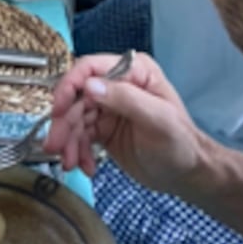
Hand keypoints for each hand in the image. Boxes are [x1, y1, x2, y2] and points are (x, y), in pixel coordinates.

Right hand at [46, 53, 206, 188]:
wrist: (186, 175)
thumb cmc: (180, 144)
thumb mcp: (157, 119)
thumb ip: (125, 99)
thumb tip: (90, 85)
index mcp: (133, 72)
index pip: (90, 68)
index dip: (70, 85)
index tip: (58, 108)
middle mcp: (116, 85)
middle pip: (76, 97)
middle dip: (64, 123)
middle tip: (56, 146)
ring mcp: (107, 107)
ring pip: (73, 119)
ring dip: (68, 141)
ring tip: (70, 163)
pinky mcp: (102, 129)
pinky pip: (79, 136)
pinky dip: (77, 152)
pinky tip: (86, 166)